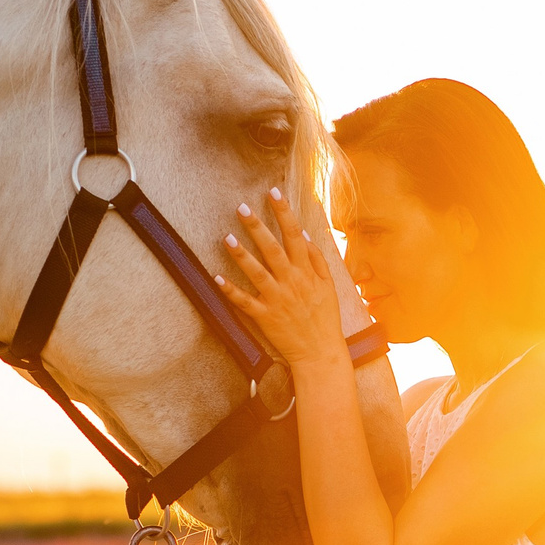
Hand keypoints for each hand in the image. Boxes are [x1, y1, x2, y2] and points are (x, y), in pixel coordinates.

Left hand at [216, 188, 348, 371]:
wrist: (320, 352)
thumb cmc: (325, 318)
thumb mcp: (328, 286)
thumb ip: (317, 260)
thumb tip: (303, 236)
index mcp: (306, 272)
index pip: (295, 235)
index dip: (284, 212)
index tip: (273, 192)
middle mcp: (291, 282)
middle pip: (273, 249)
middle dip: (257, 227)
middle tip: (241, 208)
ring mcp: (277, 299)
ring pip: (257, 273)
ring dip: (241, 255)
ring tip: (227, 237)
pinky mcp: (265, 316)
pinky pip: (245, 302)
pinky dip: (231, 291)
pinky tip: (216, 278)